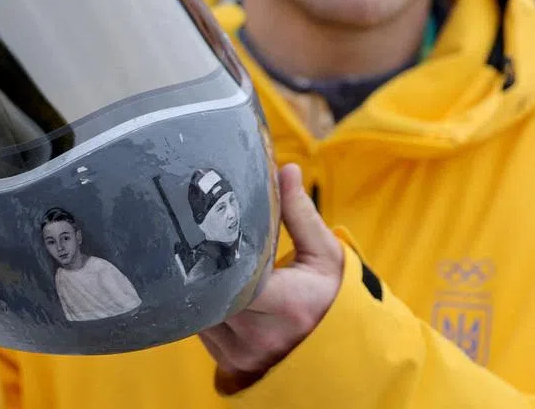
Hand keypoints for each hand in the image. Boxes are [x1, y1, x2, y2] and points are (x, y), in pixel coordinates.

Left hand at [198, 163, 343, 390]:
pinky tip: (211, 289)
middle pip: (209, 294)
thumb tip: (286, 169)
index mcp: (287, 304)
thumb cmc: (333, 298)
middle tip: (192, 237)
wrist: (341, 354)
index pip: (234, 277)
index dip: (216, 254)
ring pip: (199, 315)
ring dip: (198, 289)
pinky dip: (204, 310)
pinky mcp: (230, 365)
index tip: (207, 230)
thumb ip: (299, 213)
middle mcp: (260, 336)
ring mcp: (242, 355)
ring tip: (200, 260)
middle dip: (202, 267)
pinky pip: (203, 333)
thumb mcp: (324, 253)